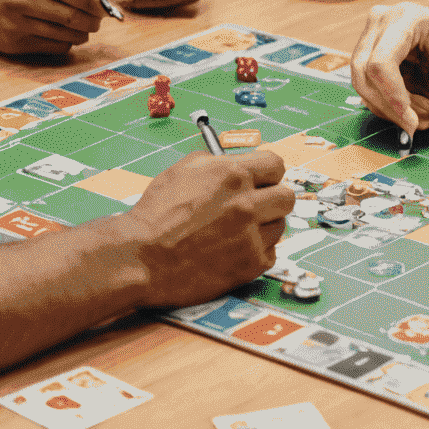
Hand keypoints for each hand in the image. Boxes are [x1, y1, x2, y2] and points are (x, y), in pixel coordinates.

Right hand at [0, 0, 107, 54]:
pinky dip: (69, 42)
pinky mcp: (14, 44)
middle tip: (99, 15)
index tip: (105, 0)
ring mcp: (14, 23)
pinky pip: (54, 47)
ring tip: (87, 25)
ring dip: (84, 31)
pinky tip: (68, 33)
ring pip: (65, 34)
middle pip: (72, 14)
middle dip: (94, 17)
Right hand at [126, 149, 294, 308]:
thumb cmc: (156, 213)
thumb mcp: (184, 169)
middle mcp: (246, 204)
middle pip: (287, 196)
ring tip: (238, 229)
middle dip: (273, 198)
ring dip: (265, 226)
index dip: (268, 172)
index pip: (276, 165)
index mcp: (232, 174)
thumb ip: (218, 162)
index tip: (262, 180)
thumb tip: (241, 163)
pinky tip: (235, 249)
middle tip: (256, 204)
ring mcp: (250, 237)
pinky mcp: (250, 266)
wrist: (141, 257)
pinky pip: (271, 254)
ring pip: (280, 226)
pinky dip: (257, 251)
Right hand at [351, 0, 428, 134]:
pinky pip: (366, 82)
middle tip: (417, 126)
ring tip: (420, 116)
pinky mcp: (368, 46)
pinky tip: (411, 107)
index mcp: (407, 18)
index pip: (381, 62)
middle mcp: (381, 20)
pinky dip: (385, 102)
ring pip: (361, 81)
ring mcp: (370, 31)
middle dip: (388, 107)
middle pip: (364, 73)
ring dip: (387, 107)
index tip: (412, 122)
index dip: (392, 96)